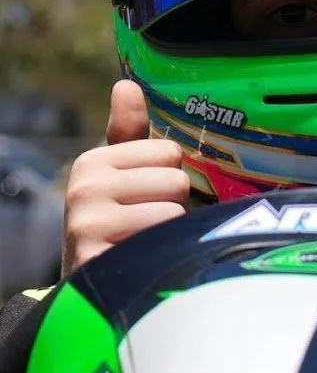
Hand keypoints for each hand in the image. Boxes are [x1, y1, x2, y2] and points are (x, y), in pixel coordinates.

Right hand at [62, 80, 188, 276]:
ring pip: (174, 211)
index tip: (145, 196)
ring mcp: (88, 223)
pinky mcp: (98, 257)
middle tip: (149, 223)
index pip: (169, 152)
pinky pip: (163, 239)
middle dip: (173, 204)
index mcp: (92, 161)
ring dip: (172, 231)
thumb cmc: (115, 222)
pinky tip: (145, 258)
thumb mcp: (119, 176)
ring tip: (148, 241)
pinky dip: (165, 251)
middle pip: (175, 180)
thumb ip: (128, 133)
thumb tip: (126, 84)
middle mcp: (84, 187)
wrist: (90, 288)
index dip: (168, 177)